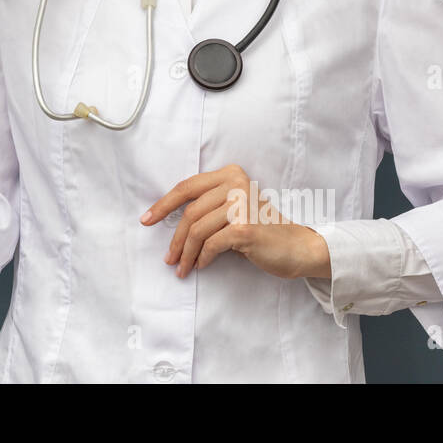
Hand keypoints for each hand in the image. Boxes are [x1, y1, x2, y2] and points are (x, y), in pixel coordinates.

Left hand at [140, 164, 330, 279]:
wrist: (296, 247)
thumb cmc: (260, 230)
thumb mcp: (232, 209)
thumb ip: (207, 207)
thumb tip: (168, 222)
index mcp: (229, 174)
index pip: (187, 187)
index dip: (163, 205)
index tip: (146, 220)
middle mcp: (235, 183)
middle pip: (190, 212)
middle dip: (175, 239)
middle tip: (168, 258)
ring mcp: (241, 204)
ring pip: (198, 230)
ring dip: (186, 253)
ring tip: (181, 268)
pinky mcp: (245, 228)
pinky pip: (211, 244)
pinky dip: (202, 257)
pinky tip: (201, 265)